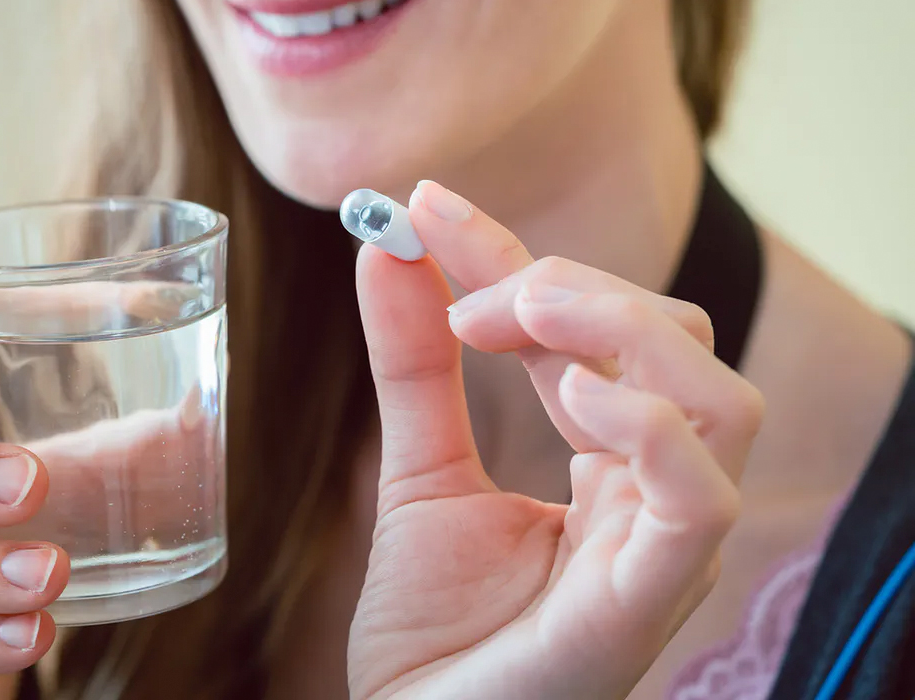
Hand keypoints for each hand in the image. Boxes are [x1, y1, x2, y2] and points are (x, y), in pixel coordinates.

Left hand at [347, 182, 762, 698]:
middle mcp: (654, 493)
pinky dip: (645, 422)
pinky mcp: (652, 592)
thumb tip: (387, 249)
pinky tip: (566, 392)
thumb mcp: (419, 470)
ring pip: (714, 398)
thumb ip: (415, 364)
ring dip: (617, 328)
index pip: (596, 329)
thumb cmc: (436, 630)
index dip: (516, 254)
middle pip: (676, 342)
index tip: (428, 206)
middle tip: (469, 295)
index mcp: (613, 463)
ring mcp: (663, 543)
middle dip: (572, 287)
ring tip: (518, 317)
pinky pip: (700, 493)